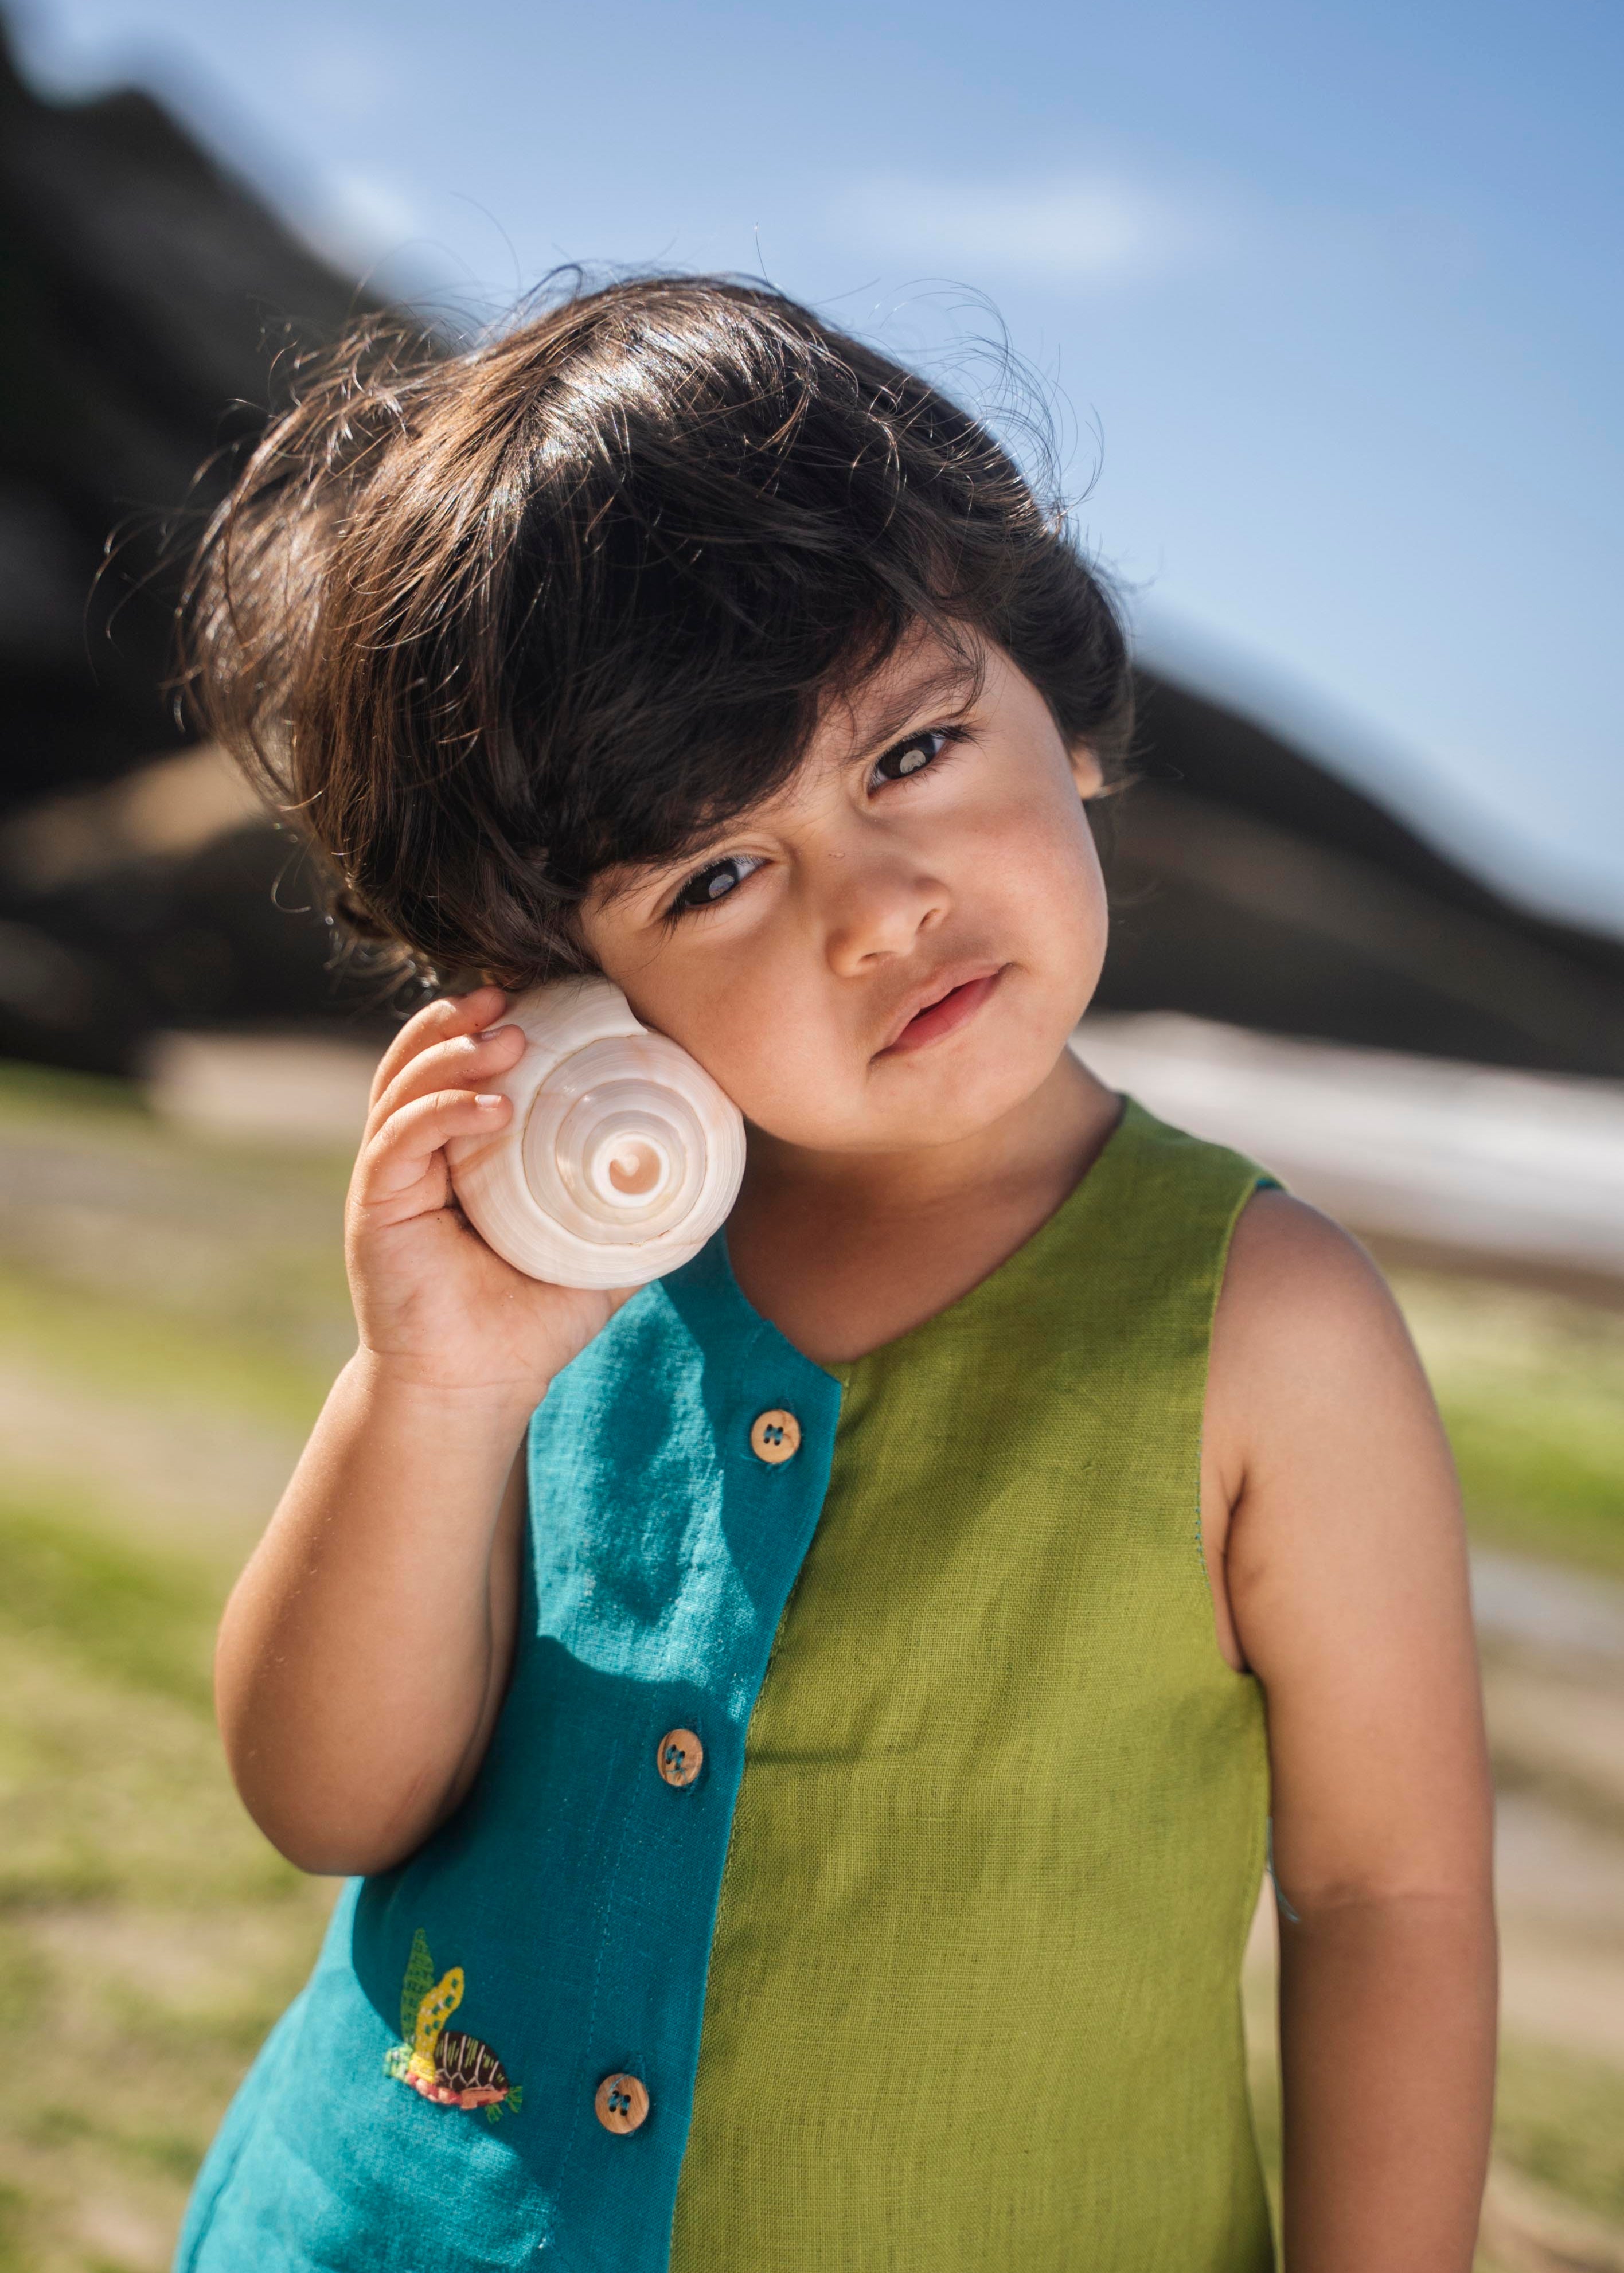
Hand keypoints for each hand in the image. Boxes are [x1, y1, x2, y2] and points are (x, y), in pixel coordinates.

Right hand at [345, 987, 631, 1403]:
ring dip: (453, 1051)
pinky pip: (400, 1139)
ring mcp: (392, 1175)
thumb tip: (704, 1184)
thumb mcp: (595, 1259)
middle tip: (513, 995)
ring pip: (405, 1085)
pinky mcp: (375, 1204)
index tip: (537, 994)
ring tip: (508, 1037)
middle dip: (462, 1017)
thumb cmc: (527, 1324)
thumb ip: (636, 1219)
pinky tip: (492, 1107)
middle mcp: (419, 1153)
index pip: (464, 1067)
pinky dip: (442, 1111)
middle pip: (423, 1057)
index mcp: (463, 1153)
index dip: (489, 1022)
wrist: (475, 1388)